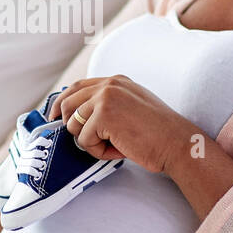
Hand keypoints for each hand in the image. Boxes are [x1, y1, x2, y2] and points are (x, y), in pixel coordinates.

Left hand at [47, 75, 196, 175]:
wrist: (177, 143)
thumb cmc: (158, 134)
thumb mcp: (131, 108)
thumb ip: (108, 105)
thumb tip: (77, 117)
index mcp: (116, 81)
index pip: (76, 87)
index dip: (62, 103)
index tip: (55, 118)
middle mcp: (109, 84)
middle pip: (66, 103)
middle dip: (70, 126)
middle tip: (85, 141)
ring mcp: (105, 97)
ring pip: (73, 124)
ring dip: (89, 141)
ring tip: (114, 146)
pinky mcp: (104, 115)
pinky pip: (84, 140)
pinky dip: (99, 152)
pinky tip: (120, 149)